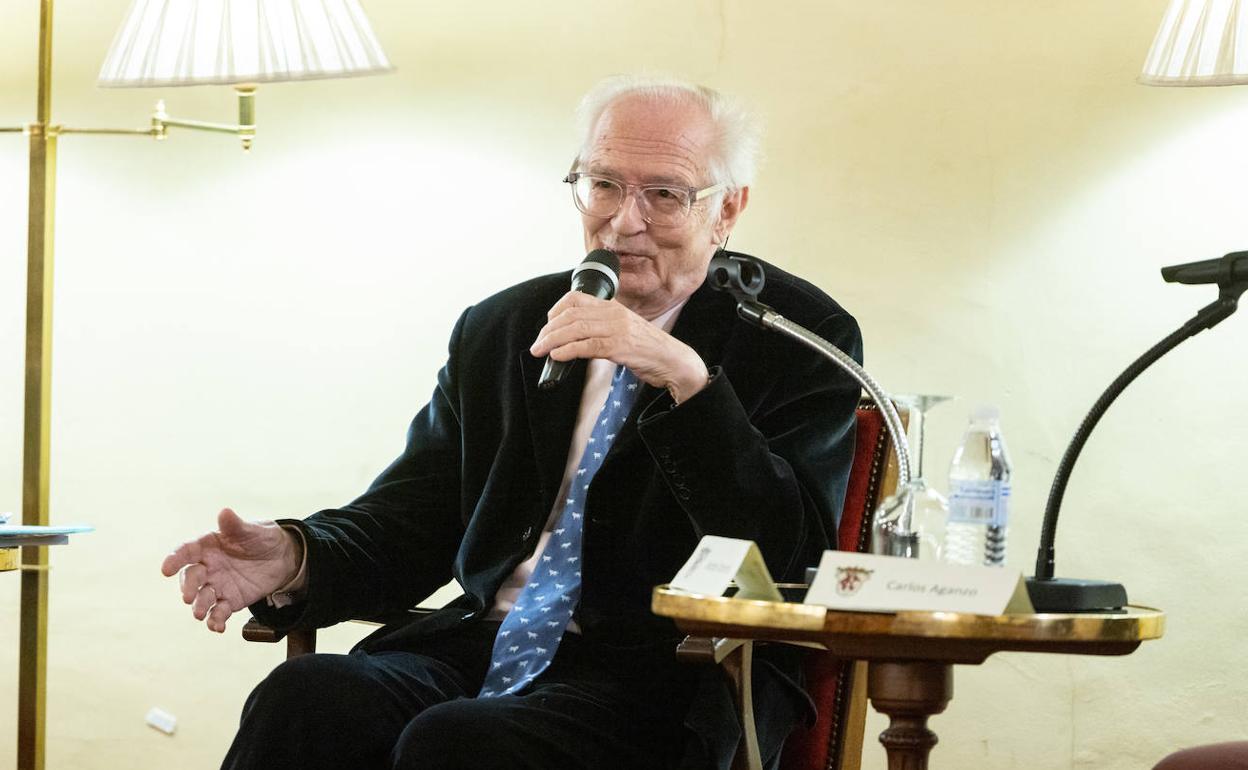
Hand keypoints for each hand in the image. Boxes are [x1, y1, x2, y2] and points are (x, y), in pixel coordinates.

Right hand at [161, 508, 302, 632]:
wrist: (283, 557)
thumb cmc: (263, 537)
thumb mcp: (255, 529)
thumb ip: (237, 525)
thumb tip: (224, 512)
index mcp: (208, 545)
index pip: (186, 551)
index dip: (174, 559)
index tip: (166, 569)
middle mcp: (207, 566)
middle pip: (190, 578)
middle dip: (187, 587)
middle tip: (188, 597)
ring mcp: (217, 585)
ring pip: (201, 598)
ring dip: (199, 607)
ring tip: (200, 614)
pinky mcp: (230, 600)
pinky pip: (219, 612)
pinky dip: (216, 621)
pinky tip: (218, 628)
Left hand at [530, 292, 709, 402]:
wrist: (672, 360)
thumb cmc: (647, 348)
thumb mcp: (623, 329)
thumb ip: (602, 327)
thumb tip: (574, 336)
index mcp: (613, 307)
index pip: (576, 298)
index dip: (556, 310)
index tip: (547, 326)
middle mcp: (614, 313)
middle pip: (571, 315)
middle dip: (548, 330)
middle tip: (537, 344)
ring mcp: (618, 329)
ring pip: (576, 329)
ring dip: (552, 341)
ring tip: (540, 351)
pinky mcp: (620, 347)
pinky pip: (588, 346)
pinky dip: (568, 351)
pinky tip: (557, 356)